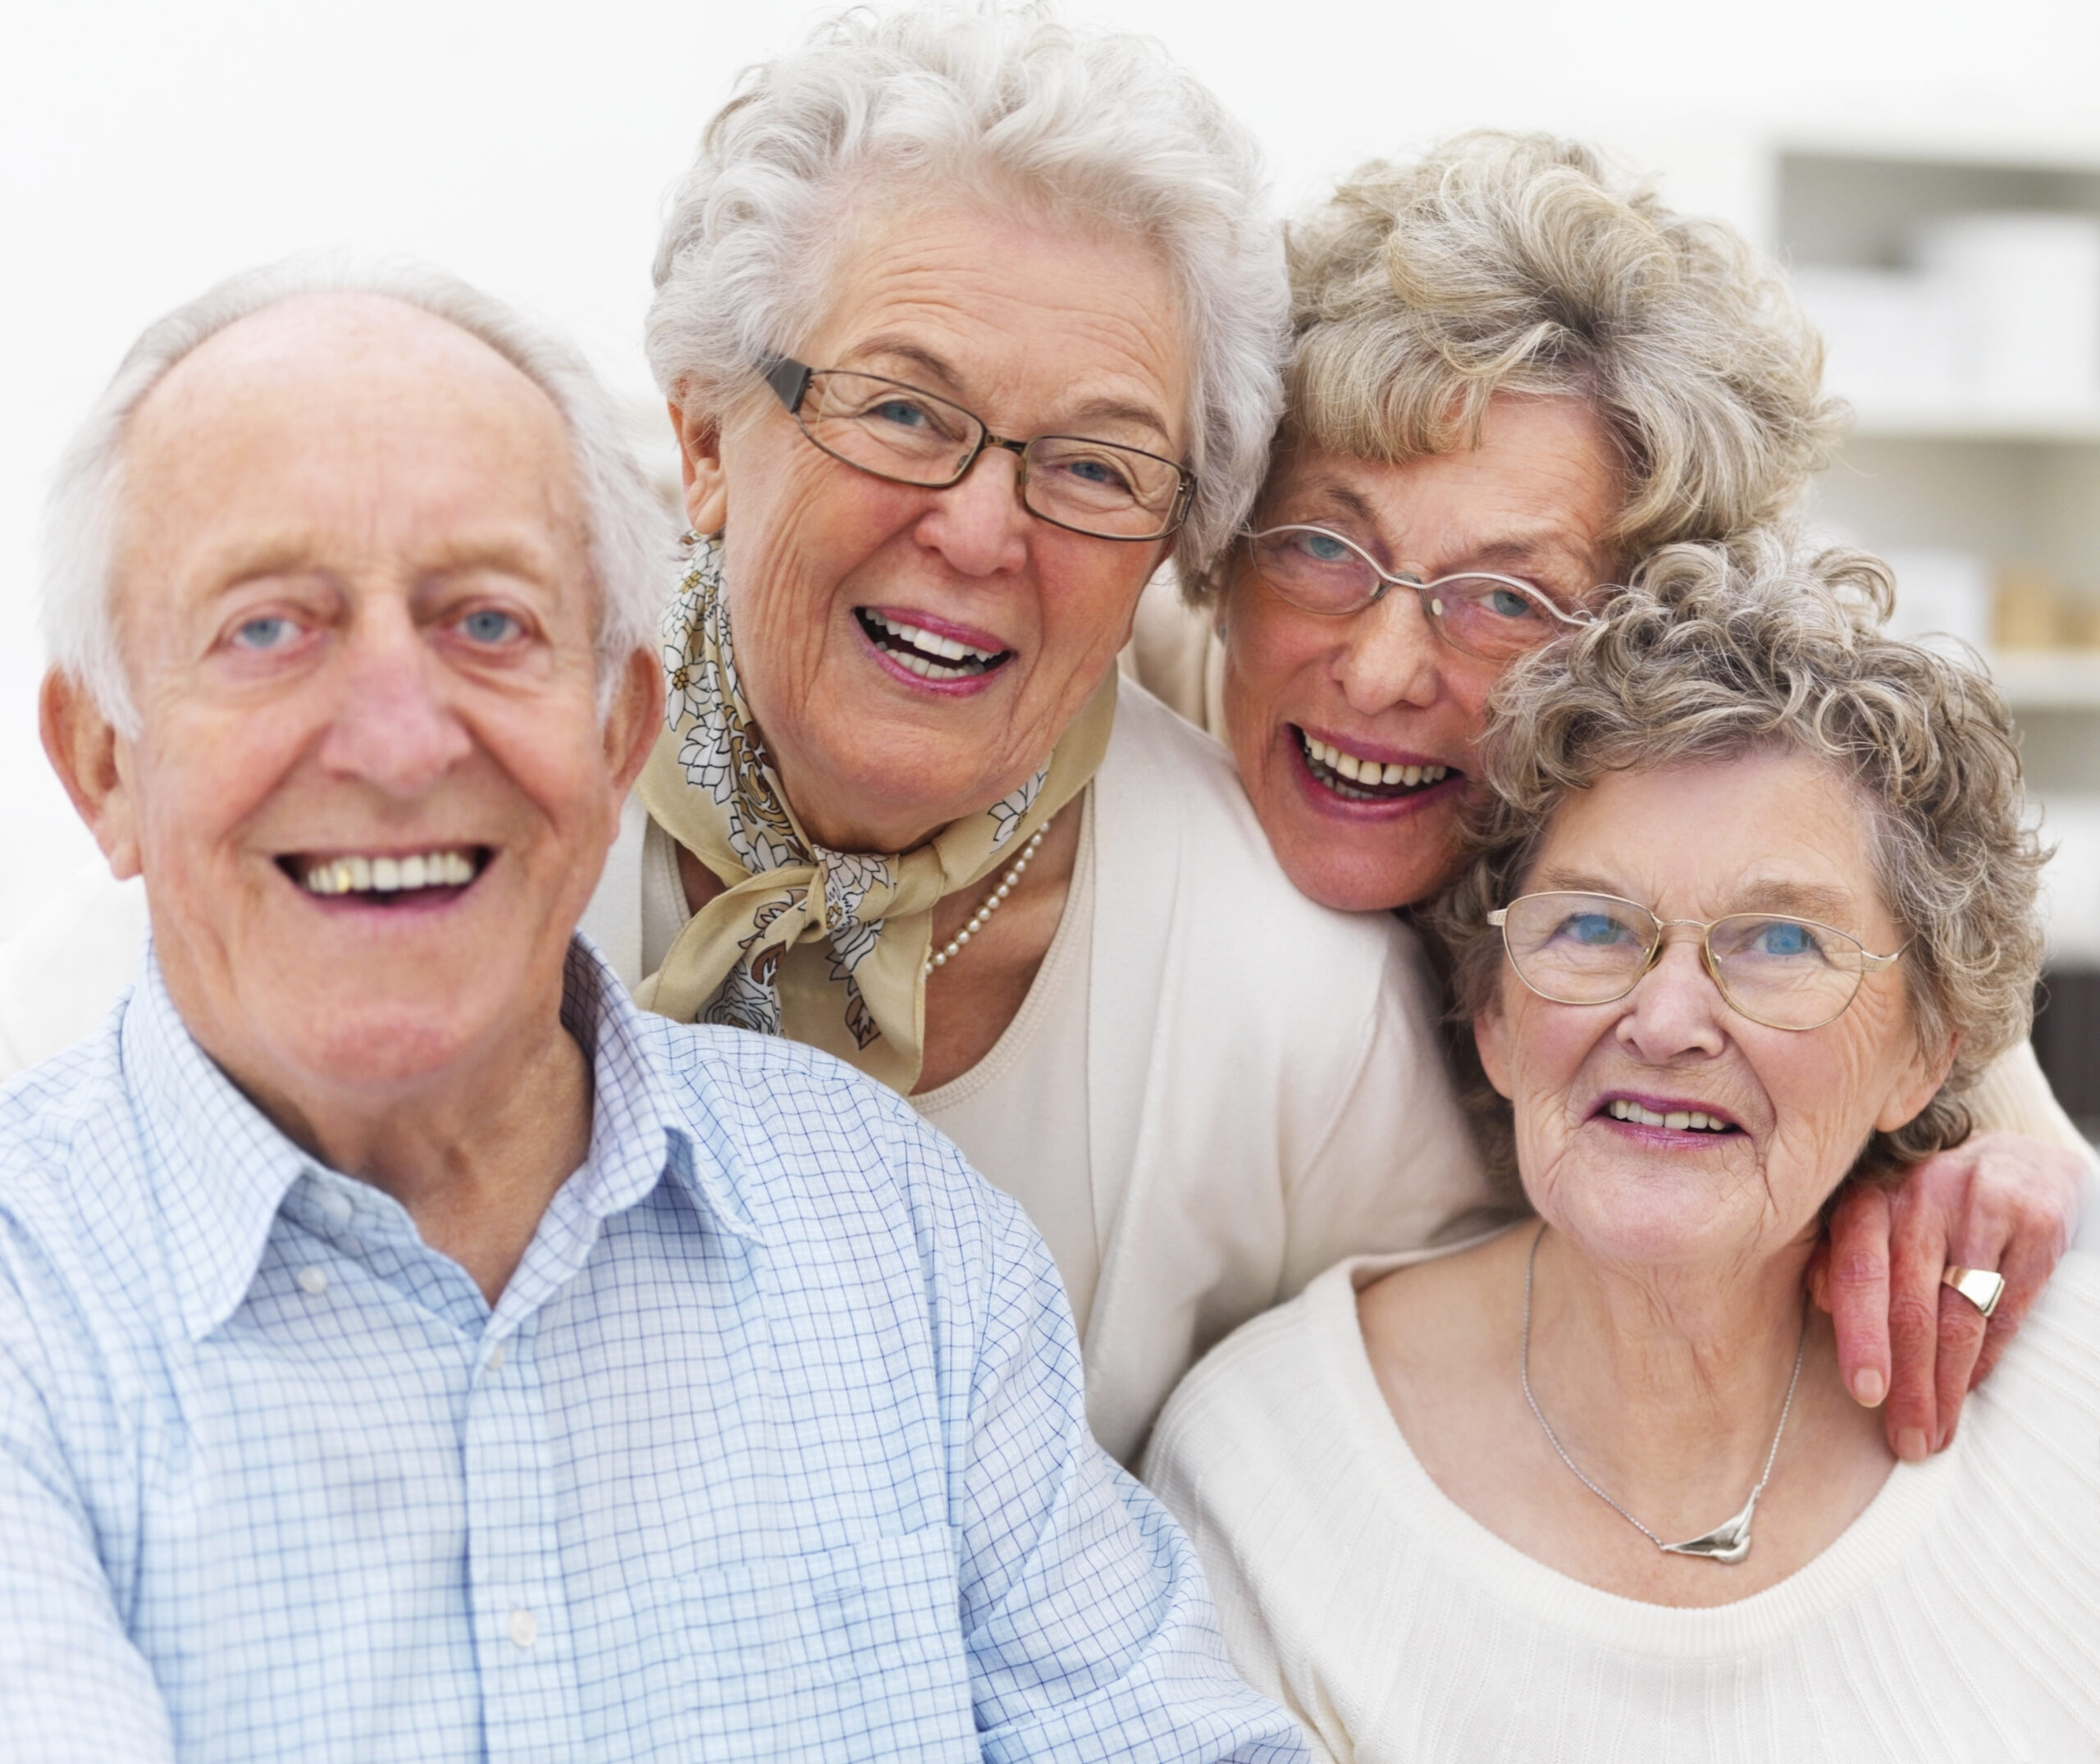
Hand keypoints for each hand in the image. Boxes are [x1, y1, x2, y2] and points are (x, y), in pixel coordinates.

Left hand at [1811, 1131, 2084, 1461]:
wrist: (2021, 1163)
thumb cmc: (1931, 1208)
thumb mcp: (1880, 1218)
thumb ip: (1843, 1258)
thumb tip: (1823, 1304)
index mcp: (1871, 1195)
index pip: (1859, 1272)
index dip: (1861, 1338)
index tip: (1865, 1395)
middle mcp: (1922, 1195)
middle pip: (1912, 1308)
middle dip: (1909, 1385)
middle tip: (1908, 1440)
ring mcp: (1982, 1206)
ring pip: (1961, 1319)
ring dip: (1946, 1387)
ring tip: (1936, 1433)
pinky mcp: (2036, 1226)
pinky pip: (2007, 1312)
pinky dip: (1988, 1360)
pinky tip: (1969, 1390)